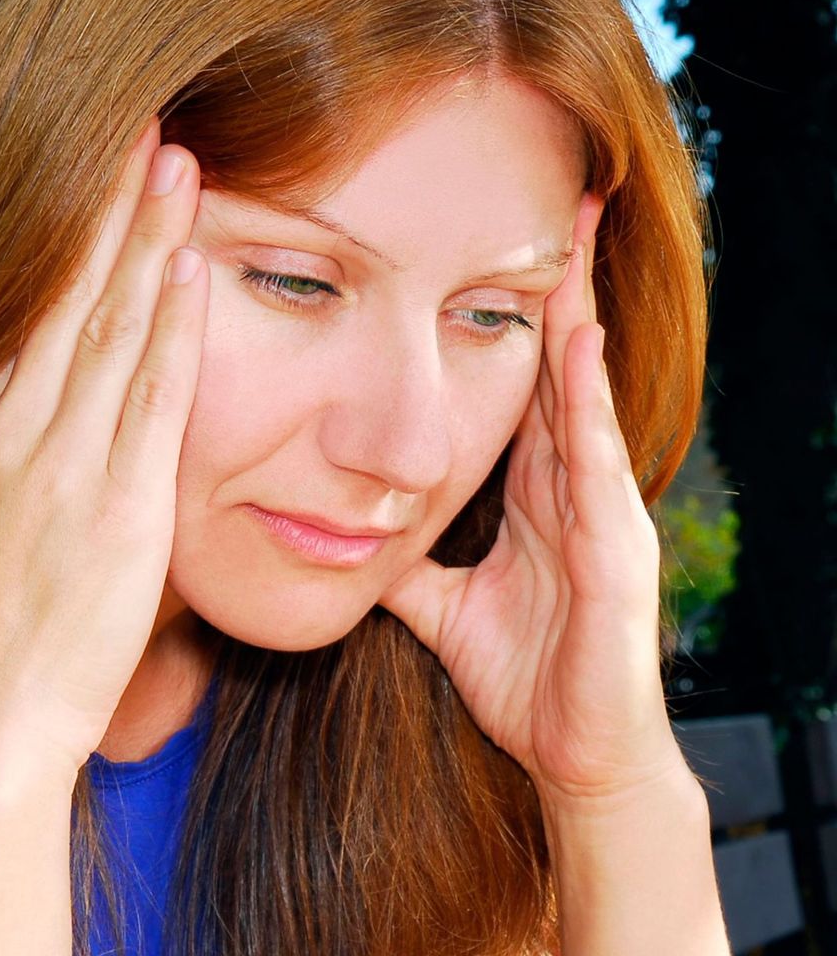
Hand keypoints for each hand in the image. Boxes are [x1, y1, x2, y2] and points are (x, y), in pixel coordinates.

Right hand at [0, 117, 208, 791]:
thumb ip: (13, 464)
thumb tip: (49, 418)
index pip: (25, 314)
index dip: (66, 239)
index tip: (96, 175)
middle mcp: (5, 436)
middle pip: (63, 299)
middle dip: (107, 208)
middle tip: (145, 125)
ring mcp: (55, 470)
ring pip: (105, 330)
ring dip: (144, 240)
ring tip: (176, 163)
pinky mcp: (111, 514)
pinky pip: (146, 402)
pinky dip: (168, 330)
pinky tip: (189, 270)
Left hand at [375, 194, 686, 809]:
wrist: (580, 757)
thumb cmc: (526, 678)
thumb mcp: (444, 608)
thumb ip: (402, 567)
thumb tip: (338, 537)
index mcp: (535, 495)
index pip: (519, 385)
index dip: (505, 318)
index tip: (489, 244)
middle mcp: (575, 489)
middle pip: (559, 368)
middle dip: (558, 286)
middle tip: (553, 198)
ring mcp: (603, 513)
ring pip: (585, 396)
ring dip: (575, 316)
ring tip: (569, 238)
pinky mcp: (617, 550)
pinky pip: (599, 461)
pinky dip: (586, 401)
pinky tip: (576, 345)